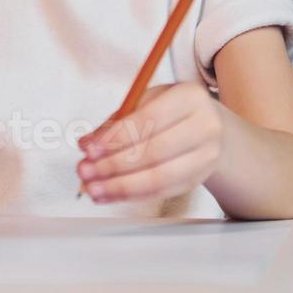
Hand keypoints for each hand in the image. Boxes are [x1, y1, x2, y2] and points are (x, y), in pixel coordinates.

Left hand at [75, 82, 226, 203]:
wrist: (208, 127)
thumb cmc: (170, 110)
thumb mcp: (146, 101)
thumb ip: (117, 121)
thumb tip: (87, 144)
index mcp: (190, 97)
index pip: (149, 119)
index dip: (116, 137)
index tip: (89, 148)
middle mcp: (205, 127)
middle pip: (155, 151)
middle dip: (114, 164)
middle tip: (85, 170)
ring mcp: (206, 157)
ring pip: (159, 178)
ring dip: (120, 186)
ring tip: (93, 188)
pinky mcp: (198, 179)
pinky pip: (161, 192)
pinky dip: (131, 195)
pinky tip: (109, 194)